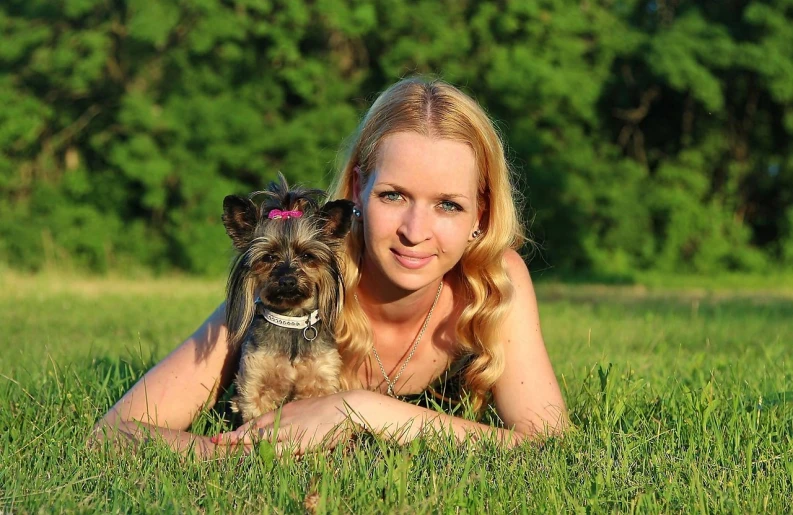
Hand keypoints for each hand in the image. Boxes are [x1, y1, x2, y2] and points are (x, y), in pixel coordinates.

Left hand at [210, 390, 362, 455]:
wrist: (348, 406)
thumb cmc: (334, 410)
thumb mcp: (311, 411)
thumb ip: (299, 419)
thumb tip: (292, 429)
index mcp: (287, 412)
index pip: (259, 421)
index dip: (243, 429)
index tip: (230, 435)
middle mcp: (285, 419)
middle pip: (255, 429)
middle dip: (236, 437)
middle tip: (216, 441)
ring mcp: (291, 430)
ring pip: (262, 439)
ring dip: (245, 446)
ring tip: (227, 452)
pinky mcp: (300, 441)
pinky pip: (278, 449)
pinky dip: (265, 455)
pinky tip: (254, 459)